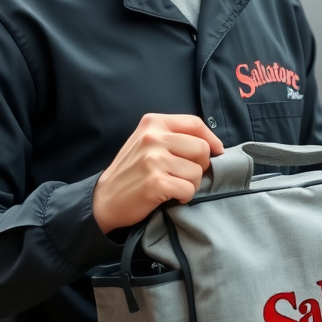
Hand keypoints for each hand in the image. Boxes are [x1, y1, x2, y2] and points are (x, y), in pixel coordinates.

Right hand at [92, 114, 223, 232]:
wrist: (105, 198)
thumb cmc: (132, 171)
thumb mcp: (147, 142)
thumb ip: (173, 136)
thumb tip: (213, 145)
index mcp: (153, 123)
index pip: (195, 123)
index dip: (211, 139)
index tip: (217, 151)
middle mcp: (152, 137)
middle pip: (201, 148)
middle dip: (201, 165)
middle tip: (186, 174)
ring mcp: (153, 160)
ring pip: (197, 171)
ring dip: (191, 184)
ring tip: (174, 186)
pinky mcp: (155, 182)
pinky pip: (188, 189)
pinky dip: (184, 197)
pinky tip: (171, 197)